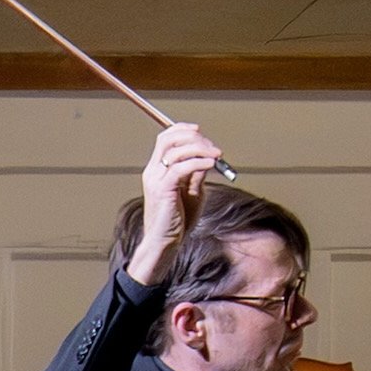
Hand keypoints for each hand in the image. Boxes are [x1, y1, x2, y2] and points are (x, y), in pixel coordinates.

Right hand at [128, 122, 226, 281]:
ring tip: (217, 155)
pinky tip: (211, 164)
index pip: (165, 138)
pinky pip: (181, 167)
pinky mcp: (163, 189)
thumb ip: (197, 173)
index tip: (200, 130)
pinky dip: (198, 162)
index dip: (182, 129)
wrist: (166, 241)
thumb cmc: (178, 218)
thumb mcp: (193, 190)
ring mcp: (156, 179)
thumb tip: (208, 157)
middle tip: (213, 147)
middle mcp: (153, 171)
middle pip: (169, 139)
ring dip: (200, 148)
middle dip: (194, 137)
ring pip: (176, 150)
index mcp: (158, 169)